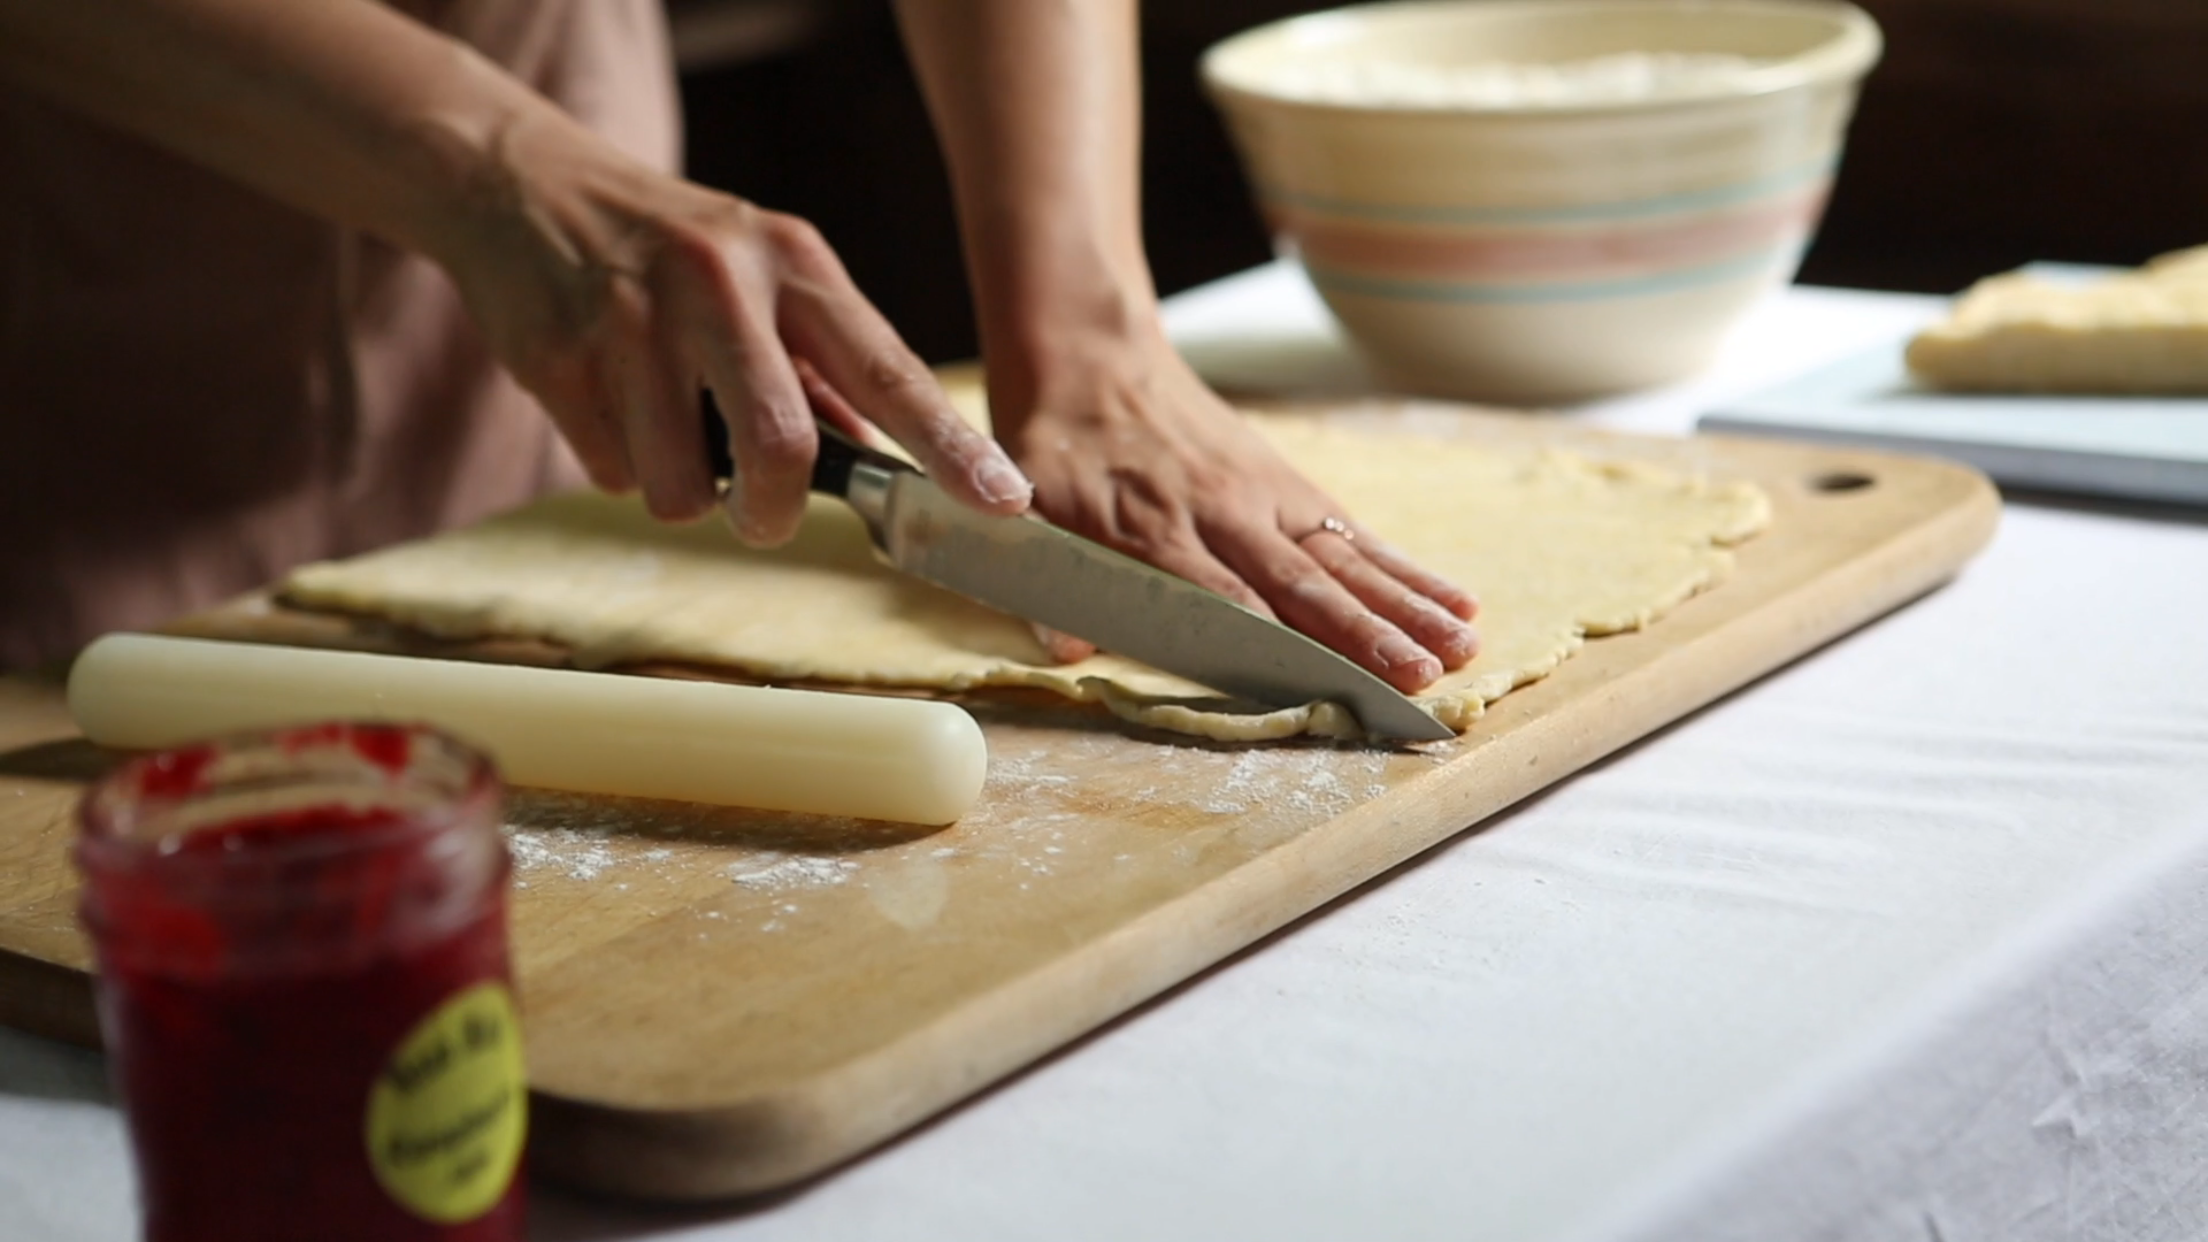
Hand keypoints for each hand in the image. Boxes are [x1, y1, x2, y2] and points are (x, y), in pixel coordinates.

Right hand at [426, 119, 1031, 544]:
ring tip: (669, 431)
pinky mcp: (563, 359)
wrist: (525, 186)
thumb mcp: (765, 274)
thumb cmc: (670, 249)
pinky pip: (613, 472)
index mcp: (795, 264)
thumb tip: (884, 460)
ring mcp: (636, 321)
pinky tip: (613, 403)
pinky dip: (622, 464)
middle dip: (773, 511)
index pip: (891, 371)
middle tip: (763, 515)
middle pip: (781, 446)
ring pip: (682, 485)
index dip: (952, 448)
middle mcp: (722, 284)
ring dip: (684, 491)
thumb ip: (826, 367)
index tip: (1005, 502)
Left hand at [990, 331, 1478, 692]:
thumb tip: (1065, 647)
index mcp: (1158, 528)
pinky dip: (1407, 569)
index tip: (1314, 685)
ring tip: (1458, 650)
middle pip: (1302, 585)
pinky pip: (1356, 535)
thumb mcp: (1034, 509)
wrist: (1090, 354)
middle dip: (1362, 635)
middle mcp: (1226, 515)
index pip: (1222, 598)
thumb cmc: (1057, 445)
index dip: (1269, 643)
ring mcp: (1267, 499)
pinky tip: (1457, 601)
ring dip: (1403, 608)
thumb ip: (1053, 582)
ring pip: (1344, 563)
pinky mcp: (1292, 488)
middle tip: (1418, 677)